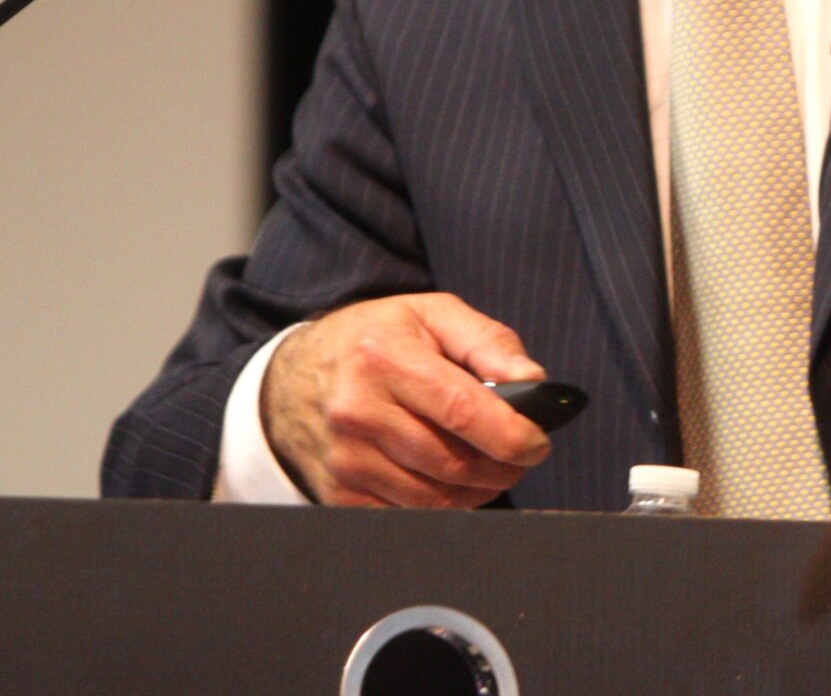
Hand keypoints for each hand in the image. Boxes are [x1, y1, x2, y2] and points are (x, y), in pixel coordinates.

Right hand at [260, 292, 552, 507]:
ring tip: (492, 465)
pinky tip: (453, 480)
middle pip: (452, 463)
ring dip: (478, 489)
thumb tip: (534, 381)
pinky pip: (409, 515)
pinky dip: (444, 505)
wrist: (293, 376)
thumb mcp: (431, 315)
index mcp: (384, 358)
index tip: (537, 442)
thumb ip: (488, 342)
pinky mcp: (339, 494)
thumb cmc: (376, 340)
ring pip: (435, 498)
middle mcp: (357, 411)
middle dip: (502, 466)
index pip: (461, 410)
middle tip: (521, 454)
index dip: (511, 434)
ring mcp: (345, 459)